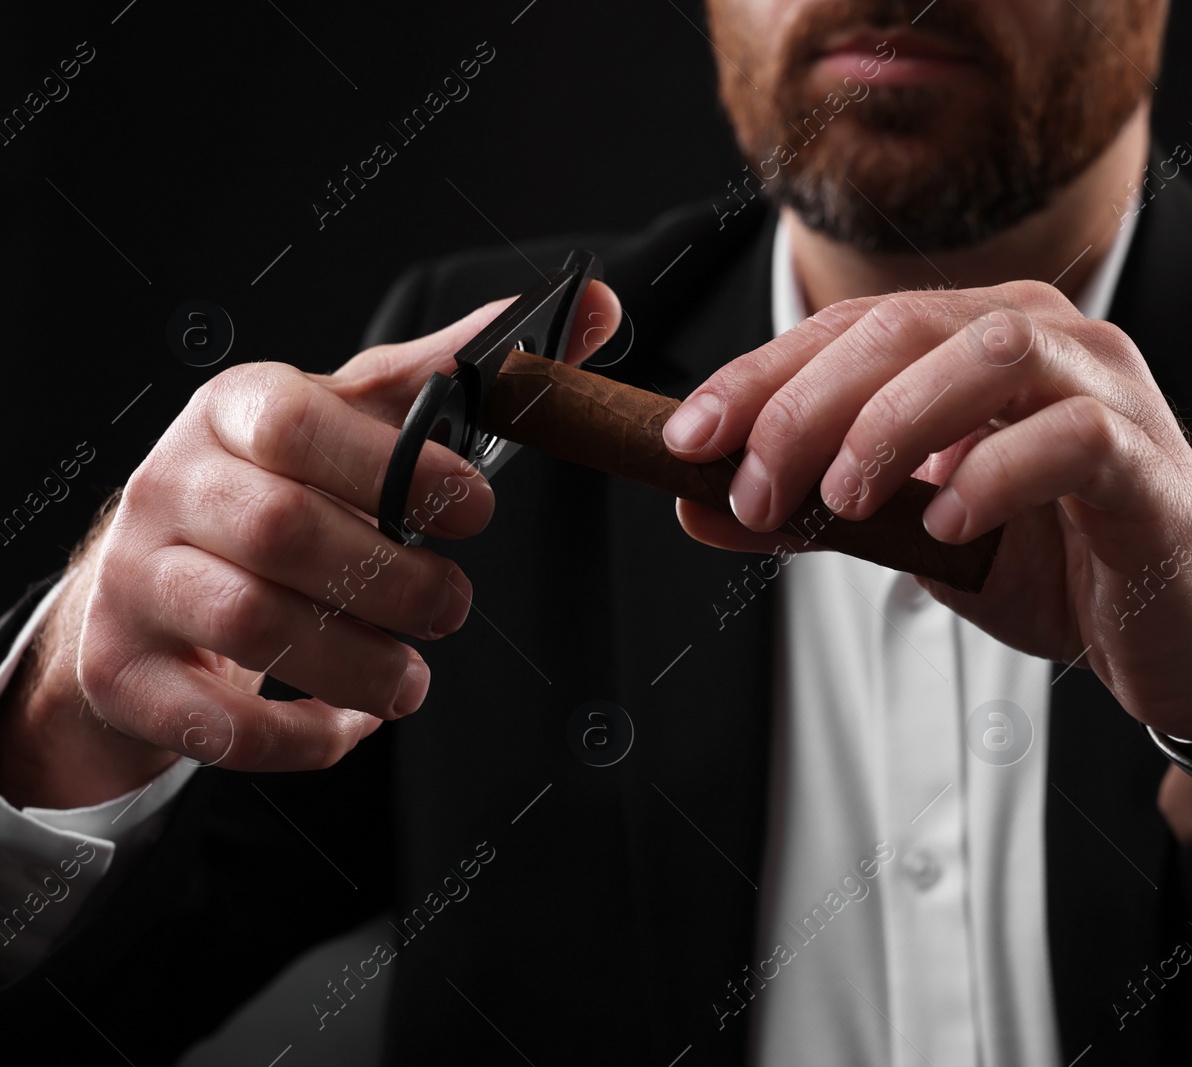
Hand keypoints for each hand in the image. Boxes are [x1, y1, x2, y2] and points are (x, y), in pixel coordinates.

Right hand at [0, 283, 620, 808]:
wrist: (136, 588)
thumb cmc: (273, 494)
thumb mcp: (353, 422)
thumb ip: (459, 374)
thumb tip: (595, 309)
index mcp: (233, 413)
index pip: (300, 419)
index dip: (401, 465)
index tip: (478, 508)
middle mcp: (169, 485)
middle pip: (284, 531)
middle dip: (396, 580)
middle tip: (454, 606)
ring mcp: (132, 580)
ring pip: (253, 626)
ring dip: (360, 663)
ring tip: (414, 678)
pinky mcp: (120, 672)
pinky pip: (216, 723)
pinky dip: (302, 736)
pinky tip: (348, 721)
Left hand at [662, 282, 1191, 742]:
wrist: (1176, 627)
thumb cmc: (1053, 560)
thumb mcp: (909, 540)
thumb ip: (814, 515)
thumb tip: (695, 503)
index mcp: (972, 341)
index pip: (848, 330)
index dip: (760, 376)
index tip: (688, 438)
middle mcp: (1039, 338)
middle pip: (906, 329)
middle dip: (809, 404)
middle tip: (756, 486)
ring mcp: (1103, 388)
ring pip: (990, 355)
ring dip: (896, 422)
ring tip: (843, 498)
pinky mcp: (1147, 459)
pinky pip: (1071, 438)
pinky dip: (994, 474)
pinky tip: (947, 526)